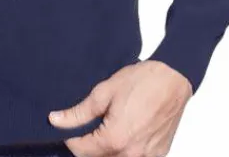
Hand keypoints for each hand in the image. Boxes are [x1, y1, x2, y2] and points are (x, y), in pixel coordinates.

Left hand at [47, 60, 192, 156]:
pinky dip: (125, 151)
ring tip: (106, 128)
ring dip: (106, 150)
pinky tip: (124, 133)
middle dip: (88, 147)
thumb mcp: (103, 92)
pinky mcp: (158, 155)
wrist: (172, 79)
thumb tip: (55, 120)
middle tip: (88, 128)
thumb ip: (79, 112)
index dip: (70, 140)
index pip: (81, 151)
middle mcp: (131, 154)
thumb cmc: (141, 81)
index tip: (67, 130)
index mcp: (114, 139)